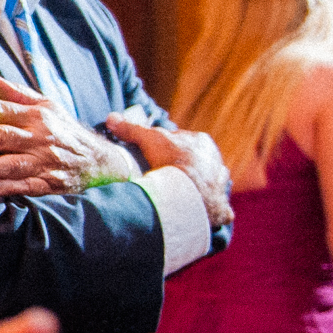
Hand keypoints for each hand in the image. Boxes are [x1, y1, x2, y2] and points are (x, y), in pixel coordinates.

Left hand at [0, 74, 139, 195]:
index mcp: (36, 115)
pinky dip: (8, 187)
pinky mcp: (50, 184)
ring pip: (10, 164)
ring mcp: (45, 162)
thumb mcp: (46, 105)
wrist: (100, 160)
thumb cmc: (65, 129)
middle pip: (0, 136)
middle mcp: (40, 137)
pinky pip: (27, 186)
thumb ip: (16, 94)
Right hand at [104, 112, 233, 228]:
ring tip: (176, 197)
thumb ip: (132, 130)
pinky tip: (193, 214)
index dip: (165, 149)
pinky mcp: (221, 208)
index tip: (151, 157)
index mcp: (202, 143)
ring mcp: (220, 186)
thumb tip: (112, 118)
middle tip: (161, 178)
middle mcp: (216, 162)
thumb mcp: (148, 140)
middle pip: (196, 163)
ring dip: (196, 190)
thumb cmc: (171, 163)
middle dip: (182, 169)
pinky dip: (206, 212)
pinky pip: (216, 210)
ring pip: (208, 185)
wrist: (186, 195)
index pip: (181, 143)